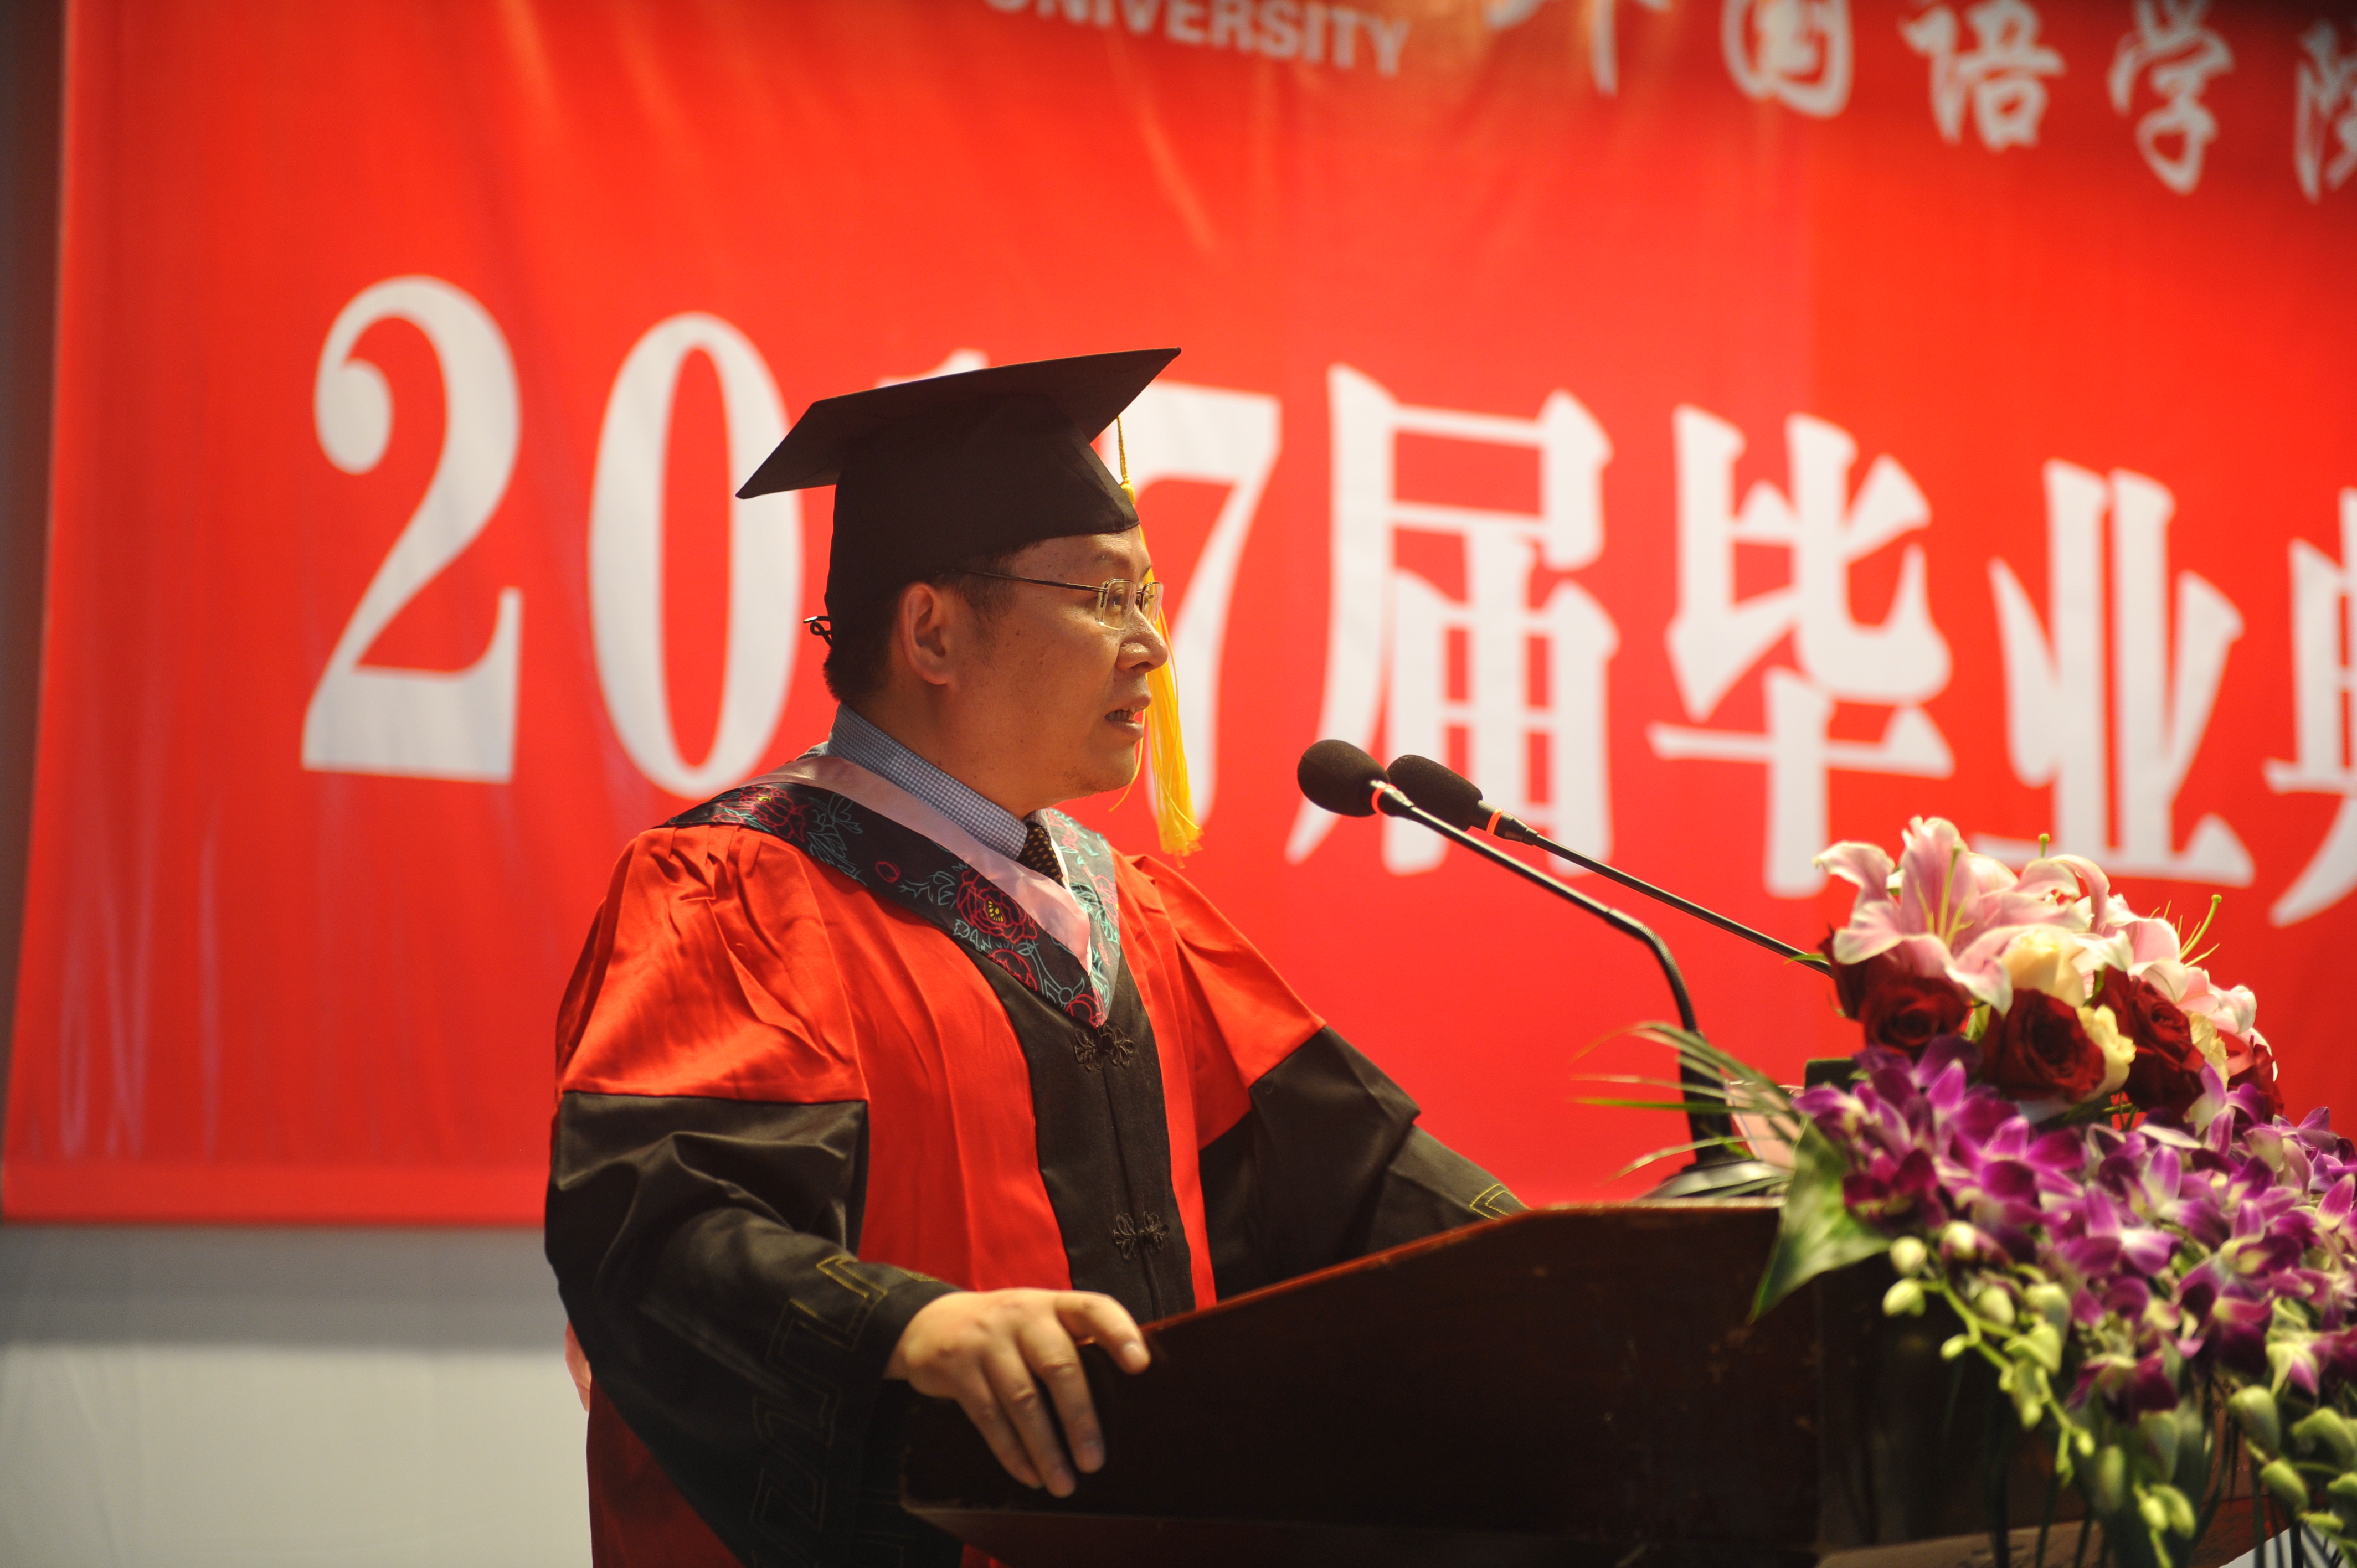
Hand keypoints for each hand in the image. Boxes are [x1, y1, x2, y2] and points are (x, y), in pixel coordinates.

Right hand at [885, 1289, 1149, 1496]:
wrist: (931, 1323)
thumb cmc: (1008, 1332)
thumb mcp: (1040, 1322)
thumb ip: (1074, 1346)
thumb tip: (1124, 1402)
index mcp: (1053, 1305)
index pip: (1093, 1309)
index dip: (1118, 1333)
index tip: (1140, 1365)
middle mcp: (1023, 1316)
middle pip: (1059, 1366)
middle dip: (1079, 1418)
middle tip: (1094, 1462)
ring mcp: (988, 1342)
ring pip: (1023, 1399)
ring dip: (1046, 1447)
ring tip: (1064, 1484)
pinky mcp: (958, 1369)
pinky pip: (988, 1416)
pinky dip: (1011, 1451)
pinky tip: (1029, 1475)